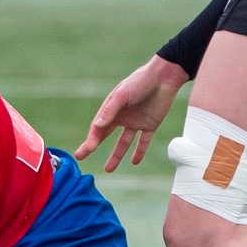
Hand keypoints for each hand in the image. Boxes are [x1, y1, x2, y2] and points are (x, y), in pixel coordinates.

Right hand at [74, 55, 188, 172]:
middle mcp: (122, 116)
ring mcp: (135, 122)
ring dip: (116, 155)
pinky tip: (134, 162)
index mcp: (112, 107)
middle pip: (105, 135)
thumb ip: (110, 110)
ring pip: (124, 142)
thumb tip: (97, 126)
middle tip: (81, 157)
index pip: (98, 127)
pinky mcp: (150, 124)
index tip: (86, 150)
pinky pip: (143, 141)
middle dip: (93, 145)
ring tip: (108, 169)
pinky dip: (139, 152)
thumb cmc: (140, 81)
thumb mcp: (122, 94)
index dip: (91, 139)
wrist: (164, 77)